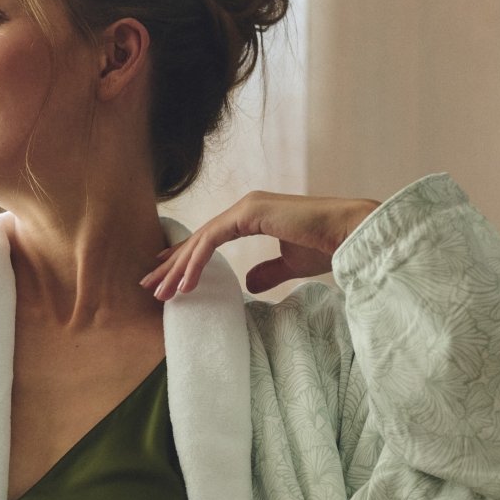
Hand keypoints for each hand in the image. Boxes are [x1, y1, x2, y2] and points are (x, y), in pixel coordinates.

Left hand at [140, 190, 381, 299]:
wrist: (349, 234)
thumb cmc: (327, 246)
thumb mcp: (291, 264)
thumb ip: (268, 271)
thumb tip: (249, 283)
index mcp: (253, 215)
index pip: (210, 238)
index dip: (187, 257)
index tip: (167, 275)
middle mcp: (246, 207)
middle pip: (199, 238)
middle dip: (173, 264)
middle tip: (150, 286)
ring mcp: (247, 206)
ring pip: (201, 240)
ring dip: (178, 268)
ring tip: (161, 293)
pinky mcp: (250, 213)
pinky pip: (213, 241)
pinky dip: (196, 263)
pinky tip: (184, 285)